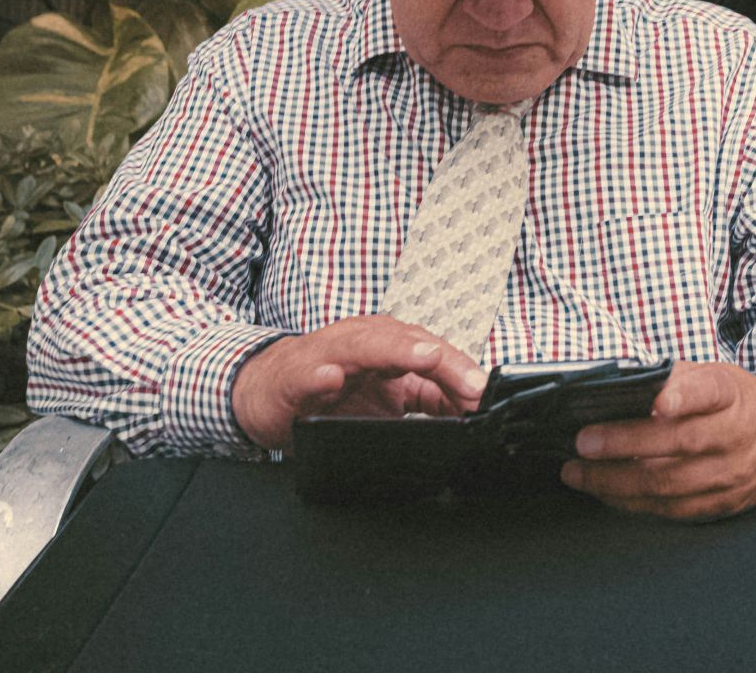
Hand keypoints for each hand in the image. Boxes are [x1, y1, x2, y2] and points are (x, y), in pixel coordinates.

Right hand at [231, 316, 487, 449]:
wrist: (268, 391)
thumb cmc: (331, 393)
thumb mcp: (391, 401)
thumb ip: (432, 403)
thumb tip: (474, 412)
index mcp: (389, 347)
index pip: (434, 354)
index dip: (462, 373)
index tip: (486, 394)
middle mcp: (363, 343)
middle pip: (408, 343)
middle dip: (443, 360)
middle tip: (471, 381)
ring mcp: (328, 356)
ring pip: (363, 346)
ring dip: (394, 350)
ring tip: (423, 357)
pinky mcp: (294, 377)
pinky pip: (307, 373)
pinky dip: (320, 375)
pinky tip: (331, 378)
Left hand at [560, 362, 755, 521]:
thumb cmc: (738, 402)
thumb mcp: (715, 376)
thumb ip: (675, 379)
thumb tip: (619, 385)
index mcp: (731, 395)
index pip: (708, 392)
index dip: (682, 396)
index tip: (657, 400)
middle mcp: (735, 436)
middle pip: (679, 443)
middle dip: (624, 444)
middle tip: (582, 443)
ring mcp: (732, 475)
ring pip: (670, 485)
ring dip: (616, 482)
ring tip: (578, 474)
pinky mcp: (724, 504)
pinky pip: (673, 510)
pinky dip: (634, 503)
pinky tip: (606, 493)